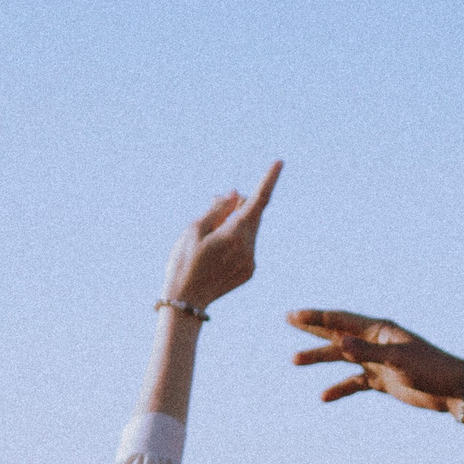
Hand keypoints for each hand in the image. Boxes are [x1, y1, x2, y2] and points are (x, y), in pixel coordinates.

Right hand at [161, 162, 282, 311]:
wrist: (186, 301)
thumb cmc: (184, 261)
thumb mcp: (194, 229)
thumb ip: (217, 209)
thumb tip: (235, 194)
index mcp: (235, 234)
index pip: (258, 200)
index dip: (269, 180)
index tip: (279, 162)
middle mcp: (249, 248)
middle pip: (252, 215)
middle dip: (239, 205)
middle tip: (217, 203)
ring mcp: (251, 262)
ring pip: (249, 231)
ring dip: (235, 224)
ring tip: (210, 234)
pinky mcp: (249, 271)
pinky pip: (247, 246)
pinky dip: (236, 240)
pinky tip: (216, 252)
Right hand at [287, 310, 463, 410]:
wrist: (453, 390)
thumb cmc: (430, 369)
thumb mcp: (398, 361)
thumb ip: (368, 352)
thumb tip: (340, 343)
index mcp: (379, 330)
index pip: (342, 320)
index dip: (317, 317)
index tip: (294, 315)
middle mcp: (376, 342)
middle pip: (337, 332)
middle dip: (313, 327)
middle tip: (288, 319)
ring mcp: (378, 361)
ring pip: (342, 357)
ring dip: (320, 358)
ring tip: (294, 361)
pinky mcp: (383, 380)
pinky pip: (355, 382)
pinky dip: (340, 388)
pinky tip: (324, 396)